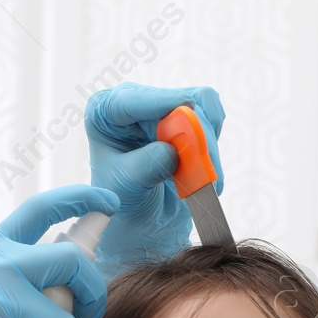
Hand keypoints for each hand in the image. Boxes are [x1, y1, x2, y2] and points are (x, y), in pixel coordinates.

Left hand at [85, 81, 225, 276]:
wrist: (140, 219)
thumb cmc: (122, 201)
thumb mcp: (126, 187)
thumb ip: (146, 167)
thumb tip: (171, 152)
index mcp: (106, 112)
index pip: (133, 98)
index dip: (163, 102)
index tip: (187, 110)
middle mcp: (135, 102)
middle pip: (178, 100)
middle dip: (196, 136)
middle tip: (204, 173)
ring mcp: (163, 108)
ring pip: (202, 108)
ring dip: (207, 147)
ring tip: (202, 181)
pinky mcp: (187, 118)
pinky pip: (212, 119)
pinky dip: (211, 148)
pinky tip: (202, 172)